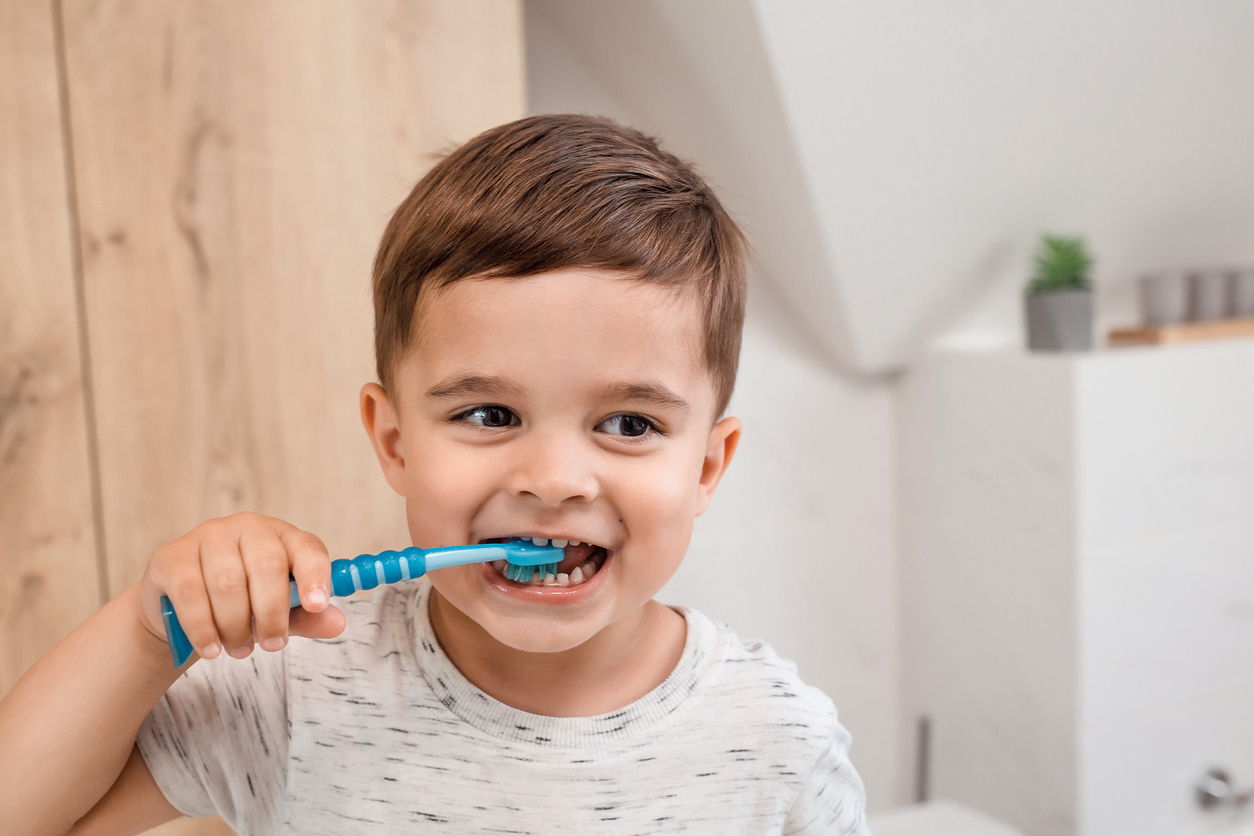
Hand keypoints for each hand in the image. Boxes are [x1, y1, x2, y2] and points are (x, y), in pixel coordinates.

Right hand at [137, 513, 345, 661]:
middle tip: (272, 645)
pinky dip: (203, 628)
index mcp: (282, 536)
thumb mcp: (280, 611)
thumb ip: (308, 617)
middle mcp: (247, 527)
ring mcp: (208, 536)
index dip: (315, 576)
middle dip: (271, 614)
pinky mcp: (173, 556)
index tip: (316, 605)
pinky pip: (191, 593)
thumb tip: (338, 623)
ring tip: (239, 650)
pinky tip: (211, 648)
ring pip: (227, 583)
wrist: (180, 608)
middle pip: (267, 566)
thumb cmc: (242, 603)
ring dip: (236, 626)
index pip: (307, 548)